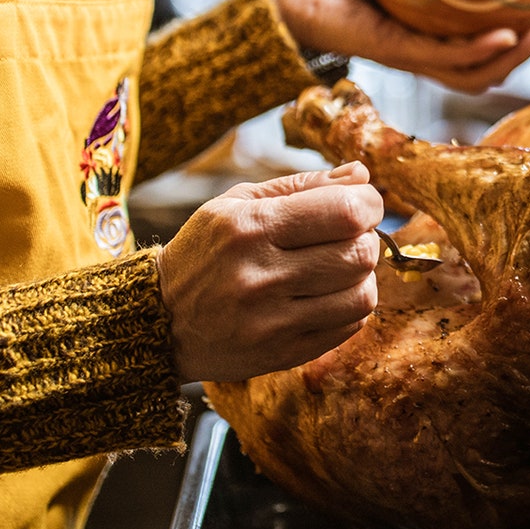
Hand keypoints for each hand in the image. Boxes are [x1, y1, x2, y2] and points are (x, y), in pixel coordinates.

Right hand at [157, 162, 382, 383]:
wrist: (161, 319)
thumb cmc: (205, 251)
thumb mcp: (239, 203)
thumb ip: (303, 185)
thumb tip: (362, 174)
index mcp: (251, 227)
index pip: (344, 212)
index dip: (368, 203)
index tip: (362, 203)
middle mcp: (261, 276)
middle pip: (358, 254)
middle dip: (366, 238)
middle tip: (349, 236)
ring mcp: (272, 322)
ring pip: (361, 296)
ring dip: (362, 276)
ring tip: (339, 267)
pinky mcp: (283, 355)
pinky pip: (349, 328)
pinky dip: (350, 307)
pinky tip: (328, 295)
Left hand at [269, 0, 529, 94]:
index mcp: (433, 39)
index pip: (490, 50)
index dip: (528, 37)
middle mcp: (426, 55)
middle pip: (493, 68)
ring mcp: (411, 56)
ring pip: (476, 72)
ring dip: (516, 54)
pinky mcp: (393, 51)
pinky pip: (443, 59)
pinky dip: (478, 50)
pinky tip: (504, 35)